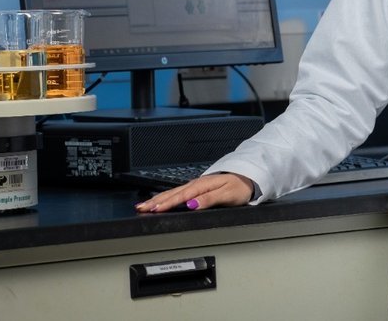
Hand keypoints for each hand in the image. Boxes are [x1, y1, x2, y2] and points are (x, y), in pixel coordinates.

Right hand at [135, 172, 253, 212]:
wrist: (248, 178)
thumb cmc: (240, 187)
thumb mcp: (227, 195)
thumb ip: (209, 200)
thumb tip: (192, 204)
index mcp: (202, 185)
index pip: (180, 196)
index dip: (166, 204)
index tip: (153, 210)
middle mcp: (197, 184)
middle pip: (172, 194)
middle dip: (155, 201)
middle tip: (140, 208)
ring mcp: (196, 186)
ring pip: (173, 192)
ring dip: (158, 199)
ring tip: (144, 205)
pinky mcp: (197, 188)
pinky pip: (178, 192)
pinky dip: (166, 196)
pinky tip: (160, 200)